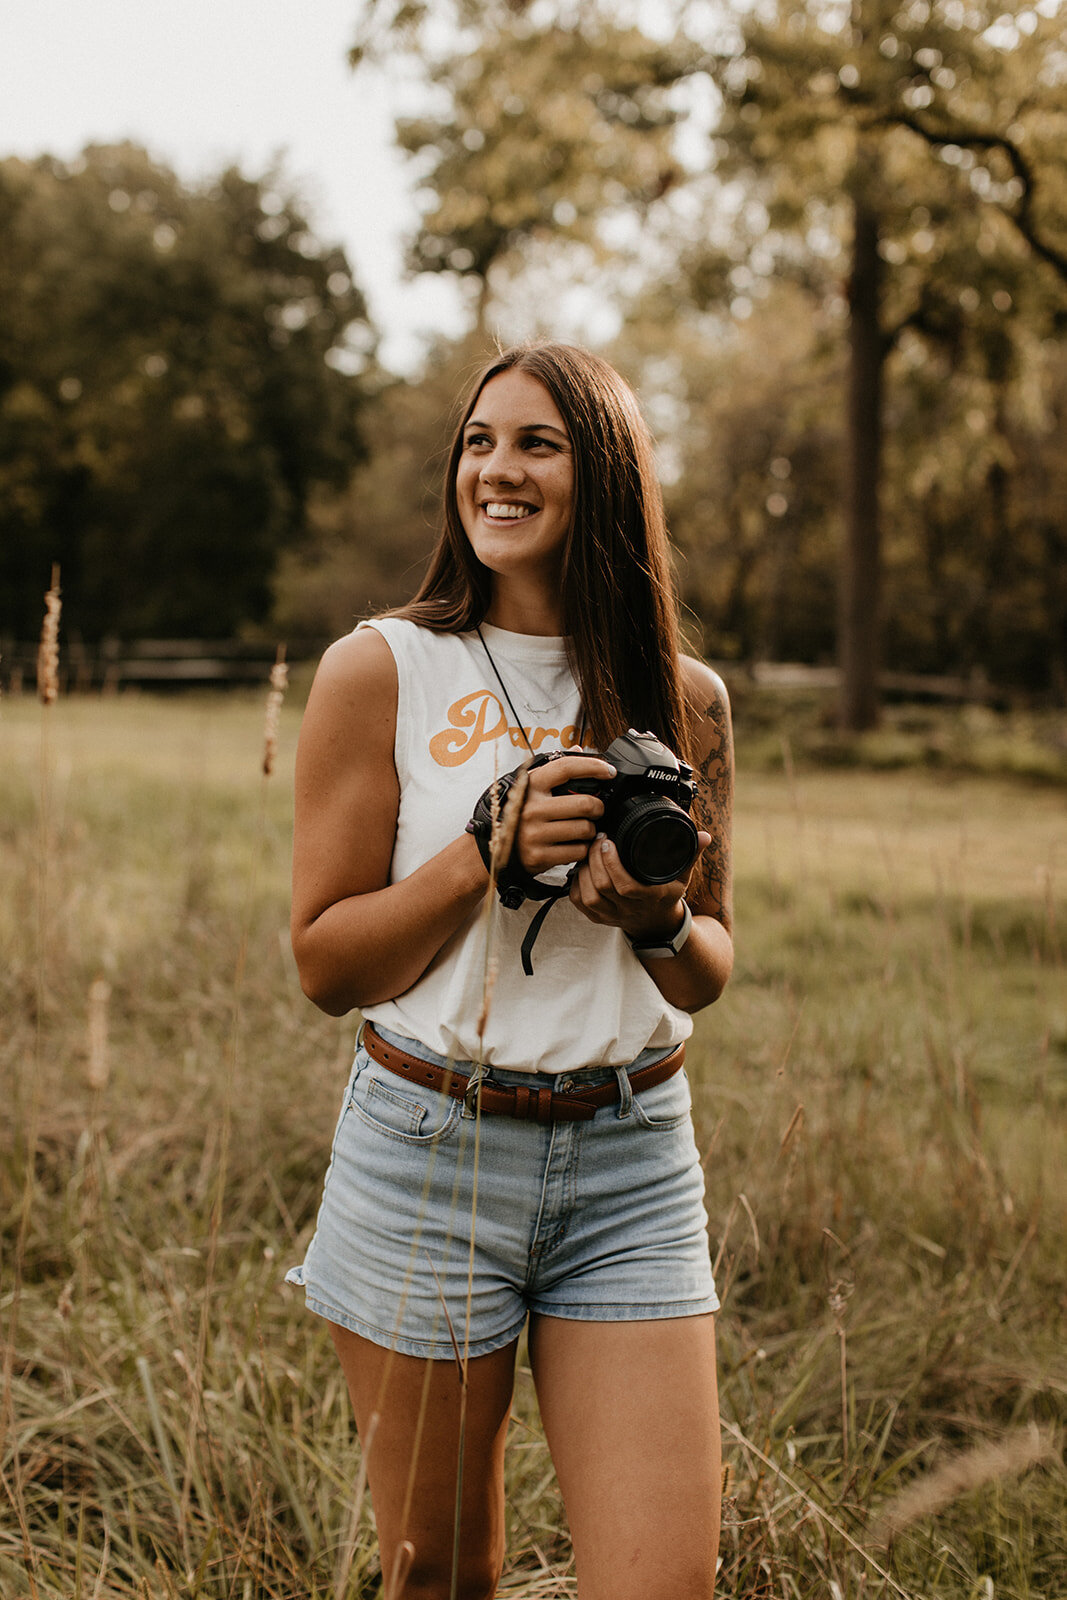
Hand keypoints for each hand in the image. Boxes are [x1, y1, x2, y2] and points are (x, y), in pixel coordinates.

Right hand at [514, 753, 615, 875]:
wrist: (494, 847)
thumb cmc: (519, 813)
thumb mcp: (531, 787)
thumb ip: (555, 769)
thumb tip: (579, 748)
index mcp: (531, 786)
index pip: (566, 767)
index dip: (592, 766)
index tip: (609, 771)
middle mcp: (531, 808)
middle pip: (584, 803)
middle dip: (598, 807)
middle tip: (597, 809)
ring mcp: (534, 833)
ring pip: (584, 829)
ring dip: (591, 830)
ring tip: (583, 829)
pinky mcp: (539, 856)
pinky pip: (578, 851)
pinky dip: (582, 848)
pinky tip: (574, 844)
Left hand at [568, 829, 711, 941]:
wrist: (657, 925)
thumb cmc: (667, 894)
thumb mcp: (683, 875)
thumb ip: (692, 854)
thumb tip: (705, 836)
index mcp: (649, 898)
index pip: (625, 885)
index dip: (612, 863)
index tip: (609, 841)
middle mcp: (628, 909)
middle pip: (602, 886)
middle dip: (594, 858)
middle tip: (597, 838)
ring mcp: (611, 916)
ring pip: (588, 895)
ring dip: (584, 870)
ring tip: (589, 850)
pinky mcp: (597, 917)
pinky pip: (579, 902)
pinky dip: (576, 883)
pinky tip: (581, 867)